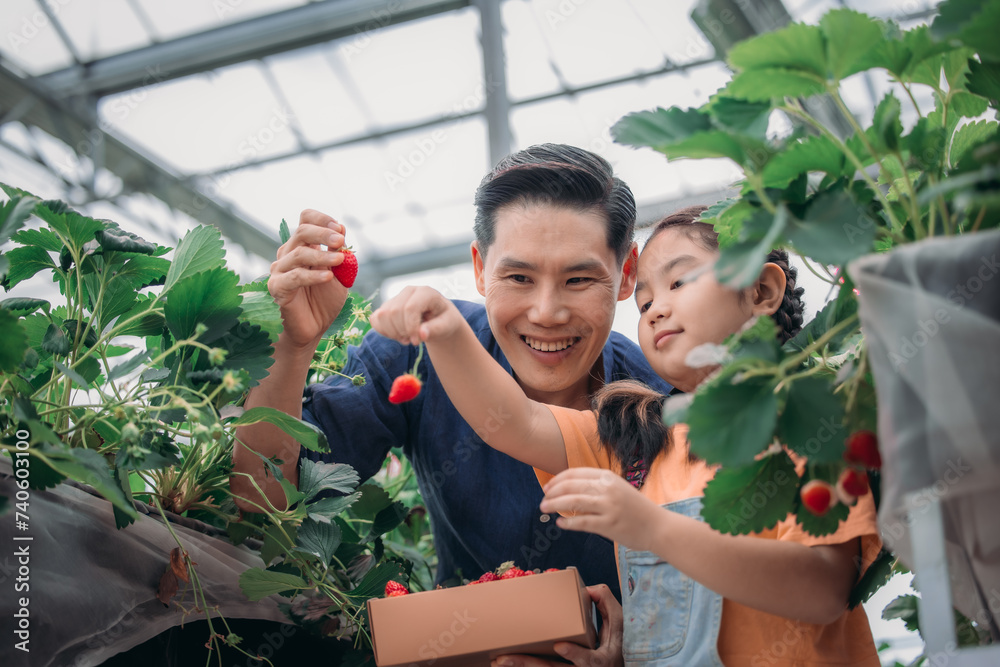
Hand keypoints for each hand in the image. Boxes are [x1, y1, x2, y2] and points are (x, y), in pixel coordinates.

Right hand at [267, 209, 350, 348]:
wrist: (313, 329)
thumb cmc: (324, 301)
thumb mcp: (339, 276)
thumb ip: (339, 256)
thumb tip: (341, 231)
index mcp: (304, 246)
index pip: (306, 219)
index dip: (322, 219)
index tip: (340, 229)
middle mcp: (289, 254)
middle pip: (302, 231)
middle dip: (324, 233)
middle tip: (341, 240)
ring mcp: (280, 270)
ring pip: (299, 253)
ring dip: (323, 255)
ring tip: (340, 260)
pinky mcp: (277, 287)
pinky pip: (294, 277)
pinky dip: (312, 275)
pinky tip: (328, 277)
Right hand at [369, 286, 463, 345]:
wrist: (438, 319)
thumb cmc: (444, 320)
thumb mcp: (447, 325)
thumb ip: (436, 329)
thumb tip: (421, 334)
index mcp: (425, 292)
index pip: (410, 308)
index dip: (411, 327)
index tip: (417, 341)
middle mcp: (408, 291)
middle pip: (394, 312)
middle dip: (402, 331)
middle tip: (413, 340)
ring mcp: (396, 298)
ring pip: (382, 315)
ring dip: (392, 333)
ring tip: (406, 338)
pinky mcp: (386, 306)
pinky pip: (375, 319)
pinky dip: (384, 331)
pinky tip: (397, 335)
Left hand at [491, 584, 622, 666]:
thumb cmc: (617, 643)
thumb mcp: (619, 622)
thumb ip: (606, 602)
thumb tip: (587, 589)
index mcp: (601, 660)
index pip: (587, 660)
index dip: (574, 653)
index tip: (559, 645)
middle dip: (527, 664)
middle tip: (503, 658)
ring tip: (497, 661)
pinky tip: (505, 664)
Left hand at [539, 468, 662, 552]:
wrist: (658, 526)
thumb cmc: (635, 509)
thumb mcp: (617, 489)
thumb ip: (597, 487)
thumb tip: (568, 489)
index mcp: (608, 477)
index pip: (575, 473)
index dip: (557, 480)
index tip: (547, 488)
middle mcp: (607, 489)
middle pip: (571, 486)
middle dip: (552, 493)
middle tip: (543, 500)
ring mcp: (608, 506)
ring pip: (573, 502)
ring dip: (554, 505)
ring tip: (544, 509)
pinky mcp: (609, 524)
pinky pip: (582, 522)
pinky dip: (568, 523)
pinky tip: (560, 524)